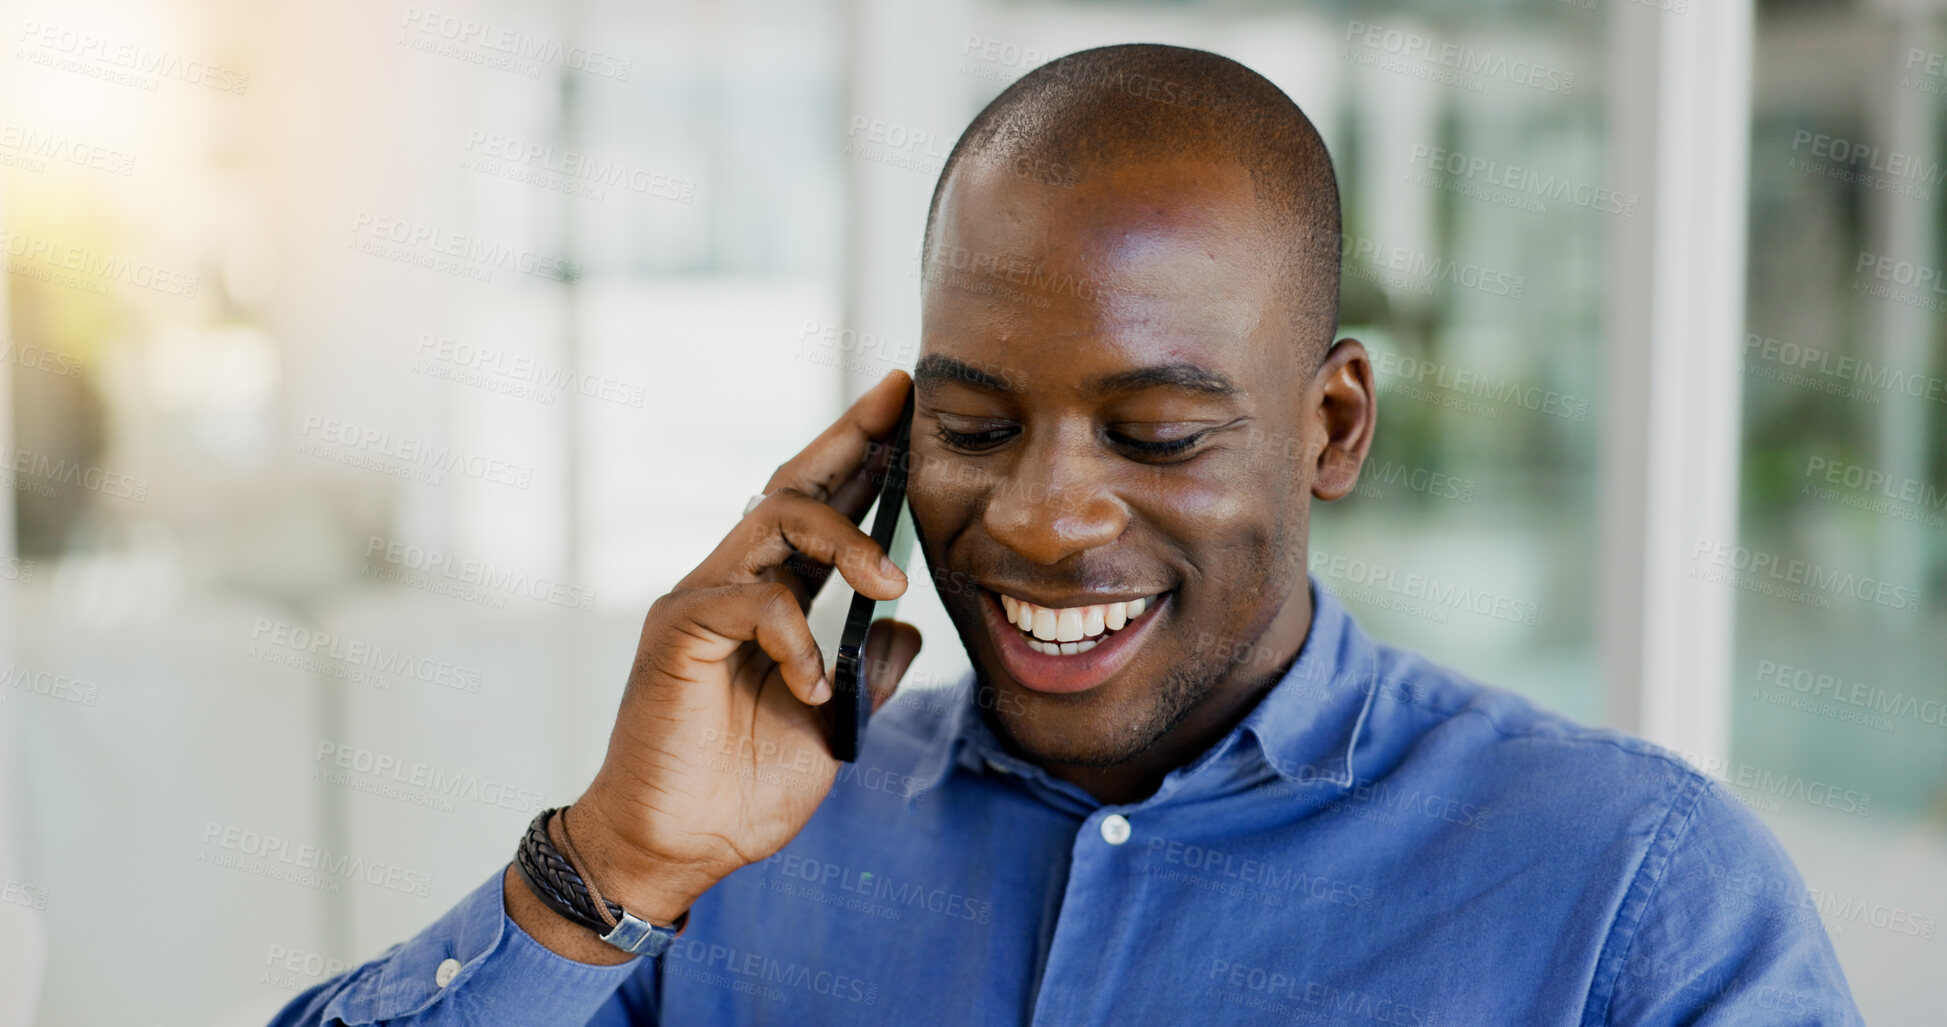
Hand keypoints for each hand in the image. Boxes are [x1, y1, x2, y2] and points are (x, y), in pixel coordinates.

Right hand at [521, 371, 923, 957]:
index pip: (819, 513)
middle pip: (793, 486)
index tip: (905, 410)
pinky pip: (748, 603)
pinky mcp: (676, 634)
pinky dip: (793, 637)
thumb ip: (869, 673)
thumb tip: (909, 630)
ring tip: (892, 585)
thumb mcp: (832, 725)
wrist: (675, 848)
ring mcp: (700, 602)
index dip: (861, 460)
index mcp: (769, 600)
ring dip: (845, 540)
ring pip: (774, 521)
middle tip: (899, 401)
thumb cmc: (740, 791)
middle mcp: (732, 586)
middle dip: (851, 439)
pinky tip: (812, 685)